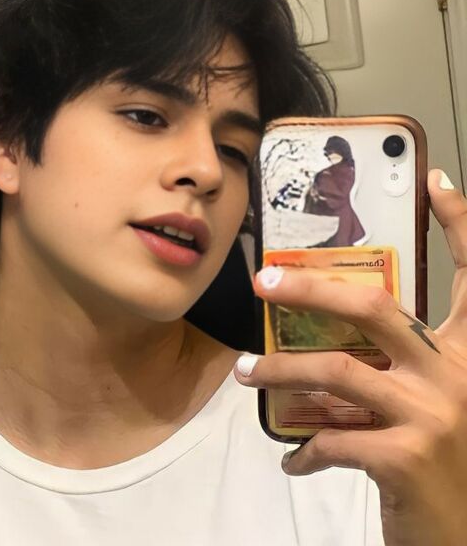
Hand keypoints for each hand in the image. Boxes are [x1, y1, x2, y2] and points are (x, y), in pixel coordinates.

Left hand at [235, 169, 466, 545]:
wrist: (465, 535)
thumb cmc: (447, 464)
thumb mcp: (434, 403)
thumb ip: (397, 368)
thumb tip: (331, 343)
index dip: (461, 224)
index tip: (436, 182)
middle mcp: (457, 373)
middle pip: (374, 306)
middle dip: (310, 289)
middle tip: (264, 283)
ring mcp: (434, 415)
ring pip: (337, 370)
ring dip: (280, 369)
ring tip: (247, 372)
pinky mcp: (406, 458)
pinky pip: (332, 439)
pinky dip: (303, 450)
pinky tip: (292, 459)